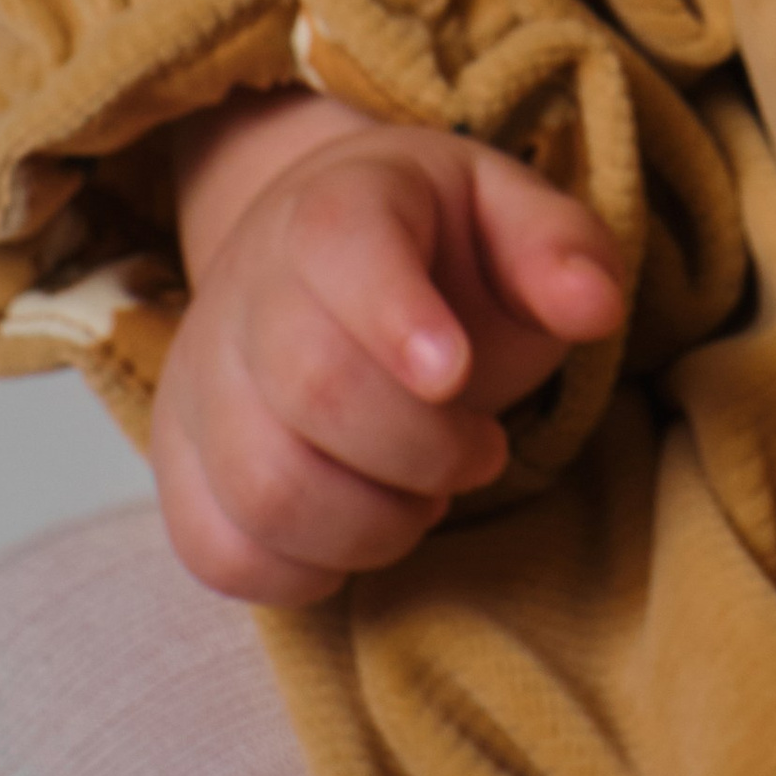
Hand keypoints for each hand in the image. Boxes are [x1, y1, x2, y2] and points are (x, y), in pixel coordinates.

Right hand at [151, 97, 626, 603]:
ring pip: (263, 486)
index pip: (341, 247)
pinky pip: (218, 550)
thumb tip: (596, 307)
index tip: (455, 375)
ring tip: (426, 496)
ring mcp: (200, 380)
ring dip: (371, 521)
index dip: (397, 318)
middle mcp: (248, 286)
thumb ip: (560, 250)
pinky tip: (361, 533)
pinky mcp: (179, 463)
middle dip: (422, 448)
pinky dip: (303, 570)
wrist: (319, 260)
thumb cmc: (436, 248)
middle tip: (481, 452)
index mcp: (337, 206)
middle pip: (312, 387)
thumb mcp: (509, 214)